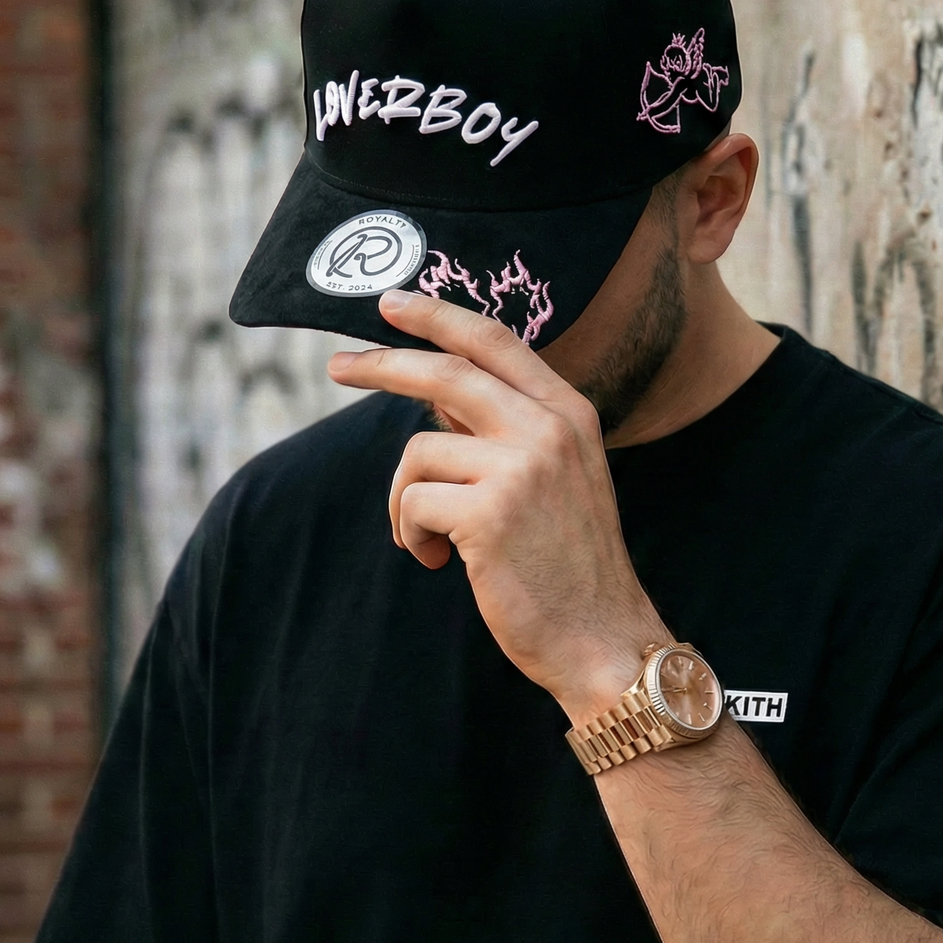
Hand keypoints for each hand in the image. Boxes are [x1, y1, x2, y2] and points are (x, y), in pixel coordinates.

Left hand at [327, 290, 666, 720]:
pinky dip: (411, 533)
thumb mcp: (557, 477)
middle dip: (384, 363)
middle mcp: (550, 428)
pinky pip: (413, 502)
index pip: (495, 341)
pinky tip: (438, 561)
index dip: (439, 316)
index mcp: (570, 413)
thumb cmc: (570, 565)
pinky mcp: (489, 513)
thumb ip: (505, 430)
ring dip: (405, 501)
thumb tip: (434, 399)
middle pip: (446, 372)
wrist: (604, 639)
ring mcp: (521, 467)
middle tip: (338, 366)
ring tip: (429, 541)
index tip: (393, 303)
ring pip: (417, 452)